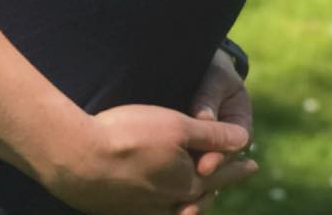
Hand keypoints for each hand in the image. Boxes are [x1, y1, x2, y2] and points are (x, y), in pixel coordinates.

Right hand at [44, 102, 256, 214]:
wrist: (78, 160)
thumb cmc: (129, 136)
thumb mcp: (175, 125)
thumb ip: (211, 135)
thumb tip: (244, 139)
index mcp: (186, 183)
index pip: (219, 174)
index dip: (236, 167)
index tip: (253, 164)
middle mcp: (169, 203)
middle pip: (200, 196)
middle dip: (216, 186)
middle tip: (228, 179)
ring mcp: (143, 210)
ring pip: (177, 207)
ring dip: (192, 198)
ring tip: (199, 193)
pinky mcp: (120, 210)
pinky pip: (152, 210)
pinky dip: (165, 204)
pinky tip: (158, 198)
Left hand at [185, 48, 256, 209]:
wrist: (194, 56)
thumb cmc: (209, 64)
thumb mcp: (212, 76)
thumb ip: (208, 97)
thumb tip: (204, 119)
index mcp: (240, 123)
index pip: (233, 147)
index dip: (219, 158)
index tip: (203, 165)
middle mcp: (226, 140)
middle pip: (217, 166)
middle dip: (202, 181)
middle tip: (185, 199)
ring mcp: (207, 146)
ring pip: (200, 171)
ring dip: (190, 190)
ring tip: (178, 208)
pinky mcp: (187, 148)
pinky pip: (184, 168)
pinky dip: (175, 181)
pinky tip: (162, 197)